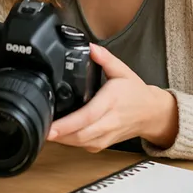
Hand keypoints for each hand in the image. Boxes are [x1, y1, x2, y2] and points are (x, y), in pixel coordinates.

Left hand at [47, 44, 177, 151]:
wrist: (153, 114)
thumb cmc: (136, 93)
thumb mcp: (122, 70)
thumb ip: (105, 58)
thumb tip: (90, 47)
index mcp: (111, 102)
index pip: (87, 116)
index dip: (67, 124)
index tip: (50, 126)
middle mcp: (109, 122)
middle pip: (80, 134)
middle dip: (58, 134)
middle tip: (39, 128)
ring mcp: (107, 135)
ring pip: (80, 142)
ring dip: (61, 139)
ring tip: (44, 129)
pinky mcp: (104, 143)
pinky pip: (84, 146)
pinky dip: (70, 142)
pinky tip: (59, 134)